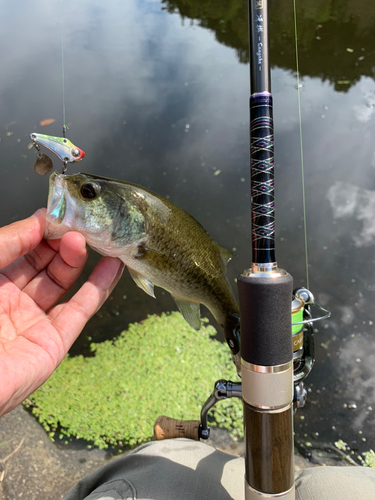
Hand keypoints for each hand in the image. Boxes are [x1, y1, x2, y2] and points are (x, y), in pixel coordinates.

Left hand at [0, 209, 123, 415]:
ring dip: (81, 259)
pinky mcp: (54, 343)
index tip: (61, 213)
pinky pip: (80, 310)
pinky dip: (100, 287)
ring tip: (96, 238)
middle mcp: (11, 299)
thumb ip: (7, 242)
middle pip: (46, 263)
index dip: (42, 230)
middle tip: (80, 224)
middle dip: (63, 241)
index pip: (23, 248)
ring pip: (64, 283)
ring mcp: (34, 321)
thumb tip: (40, 219)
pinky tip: (113, 265)